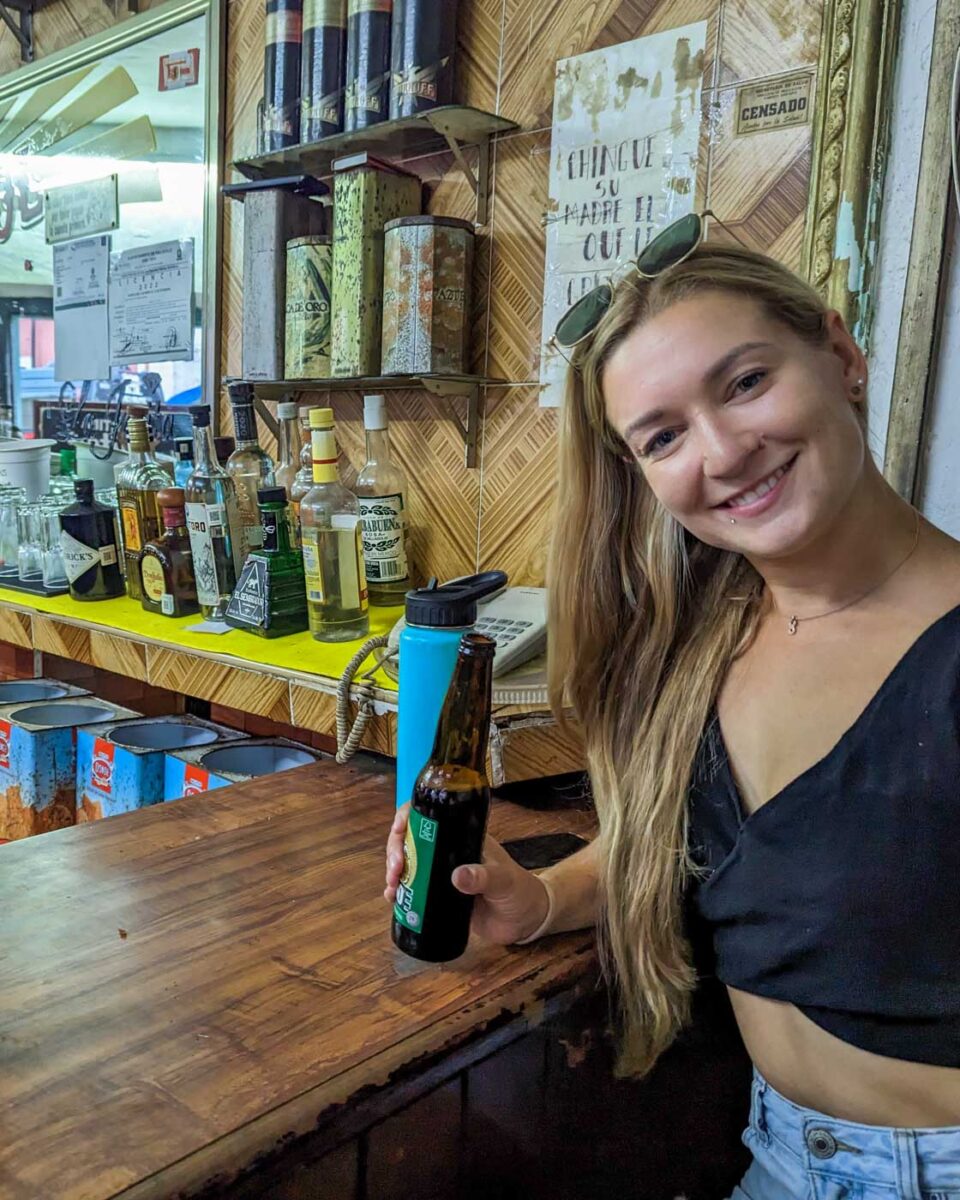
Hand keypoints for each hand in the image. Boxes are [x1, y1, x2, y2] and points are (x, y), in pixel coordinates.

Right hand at [384, 803, 551, 945]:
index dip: (407, 819)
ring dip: (394, 873)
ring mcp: (441, 874)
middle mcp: (448, 851)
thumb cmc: (520, 891)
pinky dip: (399, 892)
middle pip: (411, 840)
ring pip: (408, 864)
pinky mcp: (438, 897)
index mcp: (462, 837)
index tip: (399, 833)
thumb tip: (458, 876)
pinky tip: (393, 900)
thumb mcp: (503, 880)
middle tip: (396, 871)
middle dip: (396, 852)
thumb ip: (484, 877)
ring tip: (392, 889)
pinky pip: (413, 890)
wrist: (525, 921)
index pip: (429, 816)